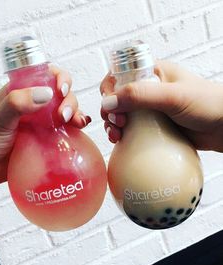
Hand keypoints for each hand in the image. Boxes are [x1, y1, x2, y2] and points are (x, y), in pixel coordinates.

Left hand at [0, 65, 90, 186]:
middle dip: (69, 100)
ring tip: (76, 123)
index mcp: (23, 92)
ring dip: (76, 113)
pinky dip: (77, 127)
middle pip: (62, 93)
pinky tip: (79, 129)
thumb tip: (45, 93)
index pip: (46, 76)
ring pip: (68, 110)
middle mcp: (36, 105)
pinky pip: (68, 129)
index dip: (59, 78)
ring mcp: (45, 122)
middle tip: (64, 115)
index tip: (61, 90)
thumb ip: (17, 103)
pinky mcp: (50, 137)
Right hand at [100, 60, 222, 151]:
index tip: (111, 106)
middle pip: (117, 98)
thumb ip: (140, 95)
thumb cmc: (207, 104)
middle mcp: (148, 89)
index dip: (109, 91)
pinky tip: (122, 142)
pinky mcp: (153, 126)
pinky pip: (132, 130)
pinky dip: (124, 135)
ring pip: (122, 115)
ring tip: (117, 136)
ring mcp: (150, 109)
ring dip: (113, 125)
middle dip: (110, 112)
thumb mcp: (172, 96)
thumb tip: (108, 102)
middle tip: (118, 124)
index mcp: (152, 72)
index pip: (119, 76)